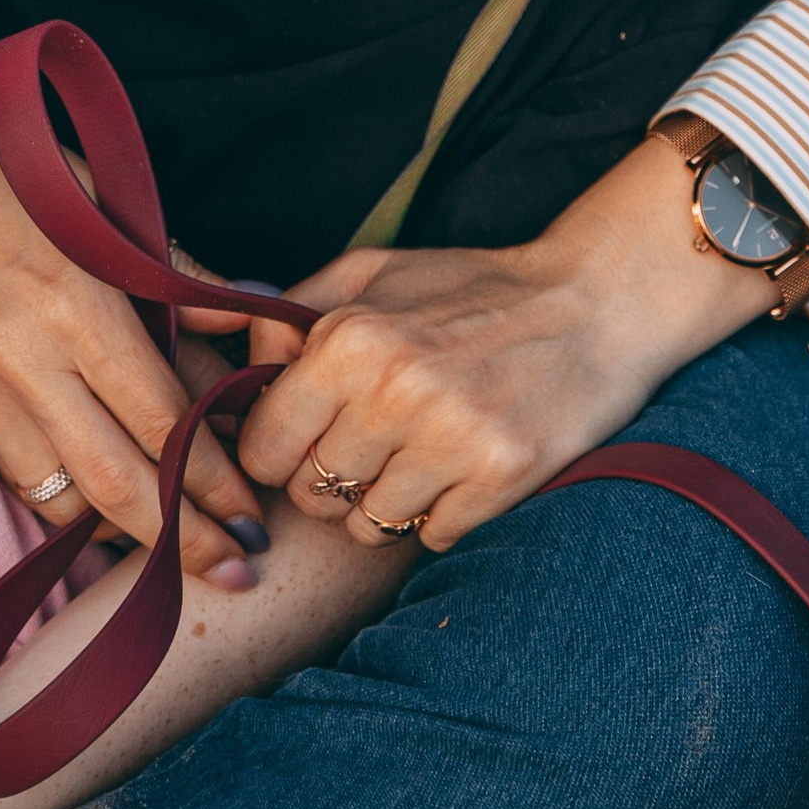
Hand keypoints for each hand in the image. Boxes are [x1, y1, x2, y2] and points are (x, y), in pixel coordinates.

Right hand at [0, 36, 269, 583]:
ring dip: (120, 526)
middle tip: (236, 571)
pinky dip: (60, 497)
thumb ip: (169, 267)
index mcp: (73, 297)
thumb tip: (242, 321)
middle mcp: (23, 354)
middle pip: (114, 482)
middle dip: (183, 539)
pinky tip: (98, 499)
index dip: (213, 479)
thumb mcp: (97, 190)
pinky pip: (14, 471)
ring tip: (174, 538)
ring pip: (58, 496)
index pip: (158, 417)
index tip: (251, 516)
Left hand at [236, 135, 778, 553]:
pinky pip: (431, 536)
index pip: (263, 444)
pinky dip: (440, 512)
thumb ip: (291, 309)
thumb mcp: (372, 272)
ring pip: (366, 527)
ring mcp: (450, 438)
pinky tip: (462, 466)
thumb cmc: (469, 289)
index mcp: (351, 335)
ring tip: (419, 450)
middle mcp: (394, 389)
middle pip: (310, 493)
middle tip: (369, 442)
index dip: (278, 447)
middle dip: (328, 478)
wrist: (592, 304)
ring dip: (383, 501)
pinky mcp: (500, 478)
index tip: (307, 435)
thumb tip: (216, 341)